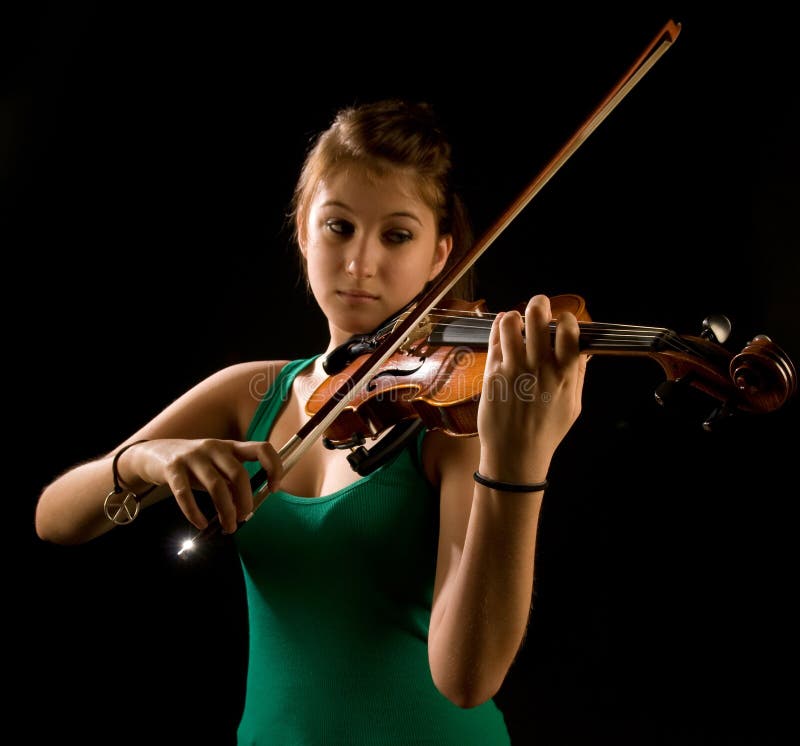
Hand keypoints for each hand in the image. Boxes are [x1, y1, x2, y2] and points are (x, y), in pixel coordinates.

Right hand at [121, 438, 282, 532]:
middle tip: (244, 517)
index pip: (262, 448)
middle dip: (245, 500)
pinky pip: (186, 494)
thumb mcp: (217, 469)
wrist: (155, 454)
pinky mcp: (173, 468)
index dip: (273, 467)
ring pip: (216, 486)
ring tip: (228, 527)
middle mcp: (215, 447)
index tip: (273, 489)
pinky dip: (195, 513)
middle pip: (239, 474)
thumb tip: (246, 508)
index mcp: (231, 446)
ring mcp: (193, 456)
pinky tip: (201, 524)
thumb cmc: (195, 466)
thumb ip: (232, 484)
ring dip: (225, 511)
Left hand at [476, 295, 585, 481]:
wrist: (515, 453)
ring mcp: (513, 368)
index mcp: (564, 374)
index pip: (569, 330)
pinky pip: (494, 340)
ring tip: (516, 320)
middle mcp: (539, 367)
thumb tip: (585, 351)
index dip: (566, 319)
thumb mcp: (573, 405)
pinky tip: (502, 326)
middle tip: (539, 305)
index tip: (562, 321)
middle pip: (538, 318)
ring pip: (510, 324)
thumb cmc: (546, 431)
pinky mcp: (492, 373)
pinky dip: (498, 327)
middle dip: (539, 304)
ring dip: (514, 316)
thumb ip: (578, 375)